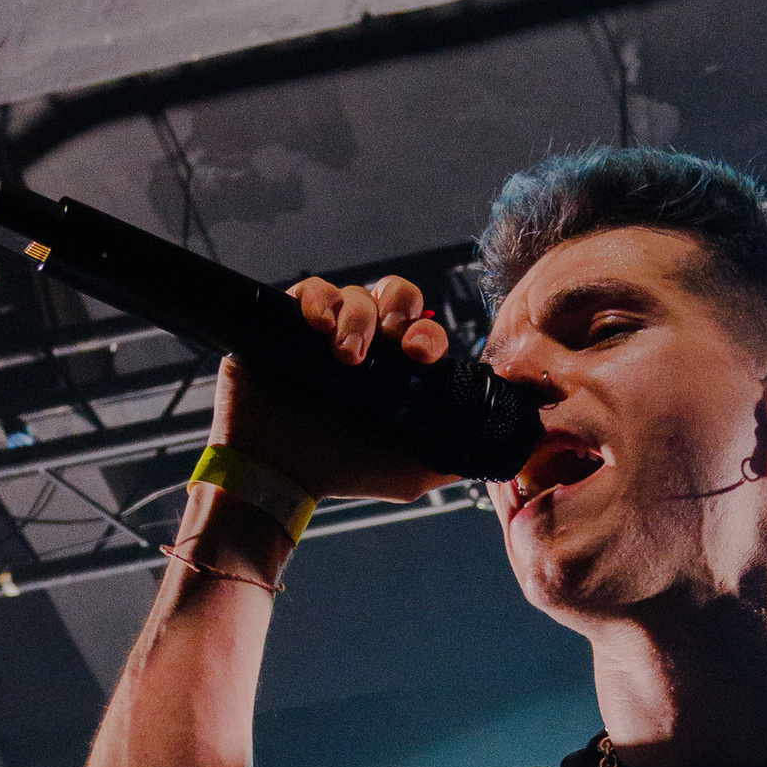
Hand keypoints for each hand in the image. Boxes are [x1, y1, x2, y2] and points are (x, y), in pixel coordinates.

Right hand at [211, 272, 454, 506]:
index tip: (420, 354)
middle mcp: (363, 346)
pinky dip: (318, 300)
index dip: (427, 334)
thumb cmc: (339, 474)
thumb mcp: (409, 474)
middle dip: (398, 308)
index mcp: (394, 370)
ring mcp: (324, 332)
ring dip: (356, 316)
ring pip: (353, 293)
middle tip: (390, 337)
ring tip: (345, 352)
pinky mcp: (285, 323)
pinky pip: (309, 290)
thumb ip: (450, 458)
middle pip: (394, 296)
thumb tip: (491, 449)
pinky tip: (317, 326)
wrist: (275, 476)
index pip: (422, 331)